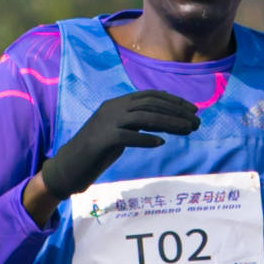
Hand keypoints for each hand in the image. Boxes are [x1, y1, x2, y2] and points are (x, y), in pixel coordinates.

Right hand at [38, 89, 198, 203]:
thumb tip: (163, 124)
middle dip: (177, 112)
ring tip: (187, 131)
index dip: (173, 101)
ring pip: (144, 118)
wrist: (67, 167)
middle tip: (196, 122)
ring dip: (169, 123)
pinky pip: (127, 136)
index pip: (150, 96)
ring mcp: (106, 123)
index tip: (193, 110)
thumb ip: (136, 125)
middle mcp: (112, 108)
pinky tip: (160, 143)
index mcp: (117, 104)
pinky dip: (145, 138)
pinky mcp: (101, 140)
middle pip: (150, 105)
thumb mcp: (119, 133)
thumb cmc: (95, 153)